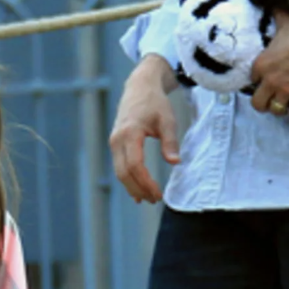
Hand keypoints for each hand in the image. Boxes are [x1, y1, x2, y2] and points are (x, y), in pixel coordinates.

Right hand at [109, 55, 179, 203]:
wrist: (139, 87)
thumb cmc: (155, 103)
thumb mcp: (168, 120)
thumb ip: (170, 141)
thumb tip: (175, 163)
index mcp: (130, 133)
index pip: (134, 165)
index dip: (146, 182)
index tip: (158, 194)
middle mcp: (117, 139)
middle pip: (124, 172)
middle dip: (139, 189)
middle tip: (155, 200)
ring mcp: (114, 141)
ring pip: (119, 171)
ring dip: (132, 187)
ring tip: (147, 199)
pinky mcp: (115, 143)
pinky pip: (119, 165)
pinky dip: (127, 179)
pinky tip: (137, 190)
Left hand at [250, 11, 288, 119]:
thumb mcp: (285, 20)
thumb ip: (276, 16)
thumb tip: (273, 3)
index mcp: (261, 63)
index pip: (251, 79)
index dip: (257, 79)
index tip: (262, 78)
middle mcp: (270, 80)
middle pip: (257, 103)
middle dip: (262, 102)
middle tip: (268, 98)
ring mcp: (286, 90)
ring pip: (275, 110)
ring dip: (278, 107)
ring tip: (282, 103)